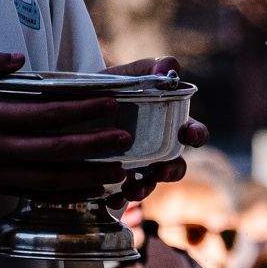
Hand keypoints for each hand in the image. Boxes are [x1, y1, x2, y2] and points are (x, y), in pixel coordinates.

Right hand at [0, 50, 133, 194]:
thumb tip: (19, 58)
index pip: (44, 115)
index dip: (80, 110)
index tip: (109, 104)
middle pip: (53, 149)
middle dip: (93, 145)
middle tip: (124, 139)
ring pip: (47, 178)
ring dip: (85, 176)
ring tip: (117, 172)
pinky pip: (33, 193)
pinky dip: (63, 194)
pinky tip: (87, 191)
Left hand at [104, 56, 209, 204]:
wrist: (70, 108)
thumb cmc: (108, 89)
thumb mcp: (128, 74)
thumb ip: (150, 67)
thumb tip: (169, 68)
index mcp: (168, 124)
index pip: (194, 133)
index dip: (196, 135)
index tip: (187, 134)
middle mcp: (158, 150)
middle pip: (176, 167)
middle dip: (172, 171)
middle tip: (161, 170)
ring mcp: (137, 168)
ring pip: (150, 185)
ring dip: (145, 189)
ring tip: (132, 189)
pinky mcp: (114, 182)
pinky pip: (121, 197)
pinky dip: (118, 200)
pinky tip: (110, 198)